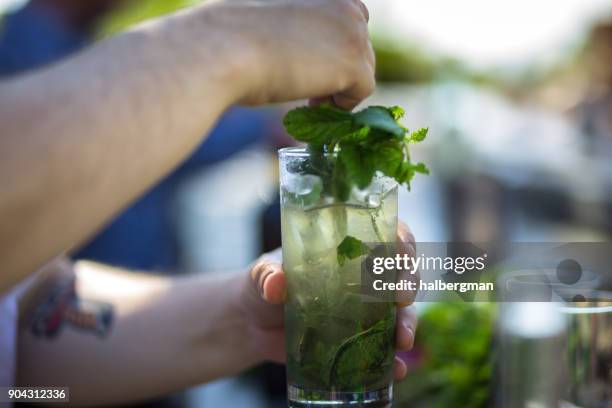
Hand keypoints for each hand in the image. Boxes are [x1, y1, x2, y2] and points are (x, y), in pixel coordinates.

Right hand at [205, 0, 374, 108]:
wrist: (224, 49)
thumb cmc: (233, 35)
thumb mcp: (269, 16)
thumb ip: (297, 24)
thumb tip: (308, 49)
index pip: (349, 17)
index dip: (333, 46)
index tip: (311, 64)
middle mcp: (346, 2)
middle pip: (360, 44)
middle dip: (339, 68)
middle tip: (310, 89)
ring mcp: (354, 32)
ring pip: (364, 67)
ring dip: (340, 86)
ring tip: (308, 98)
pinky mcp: (355, 62)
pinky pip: (364, 90)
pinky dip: (343, 103)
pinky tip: (313, 102)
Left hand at [239, 222, 417, 379]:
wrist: (251, 324)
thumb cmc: (261, 284)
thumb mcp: (261, 274)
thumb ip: (267, 275)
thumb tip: (276, 285)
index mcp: (345, 249)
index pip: (386, 235)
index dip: (402, 242)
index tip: (402, 255)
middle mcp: (362, 277)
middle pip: (401, 272)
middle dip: (409, 283)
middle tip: (402, 298)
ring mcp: (364, 310)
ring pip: (401, 312)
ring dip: (408, 324)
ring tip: (403, 341)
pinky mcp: (358, 340)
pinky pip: (384, 348)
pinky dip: (394, 360)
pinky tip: (395, 369)